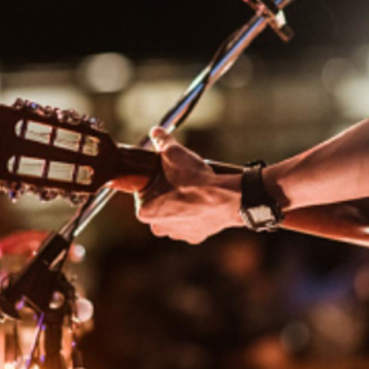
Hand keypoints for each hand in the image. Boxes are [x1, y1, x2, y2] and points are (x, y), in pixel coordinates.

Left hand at [135, 127, 243, 243]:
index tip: (165, 174)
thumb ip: (161, 141)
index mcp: (144, 211)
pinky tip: (202, 202)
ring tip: (192, 189)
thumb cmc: (194, 179)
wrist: (225, 198)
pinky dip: (195, 214)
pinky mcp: (195, 237)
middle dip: (166, 193)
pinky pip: (191, 223)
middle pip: (158, 205)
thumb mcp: (173, 153)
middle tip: (179, 180)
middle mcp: (158, 227)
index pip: (143, 192)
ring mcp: (177, 233)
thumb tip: (156, 131)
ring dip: (180, 205)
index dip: (155, 180)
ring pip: (174, 215)